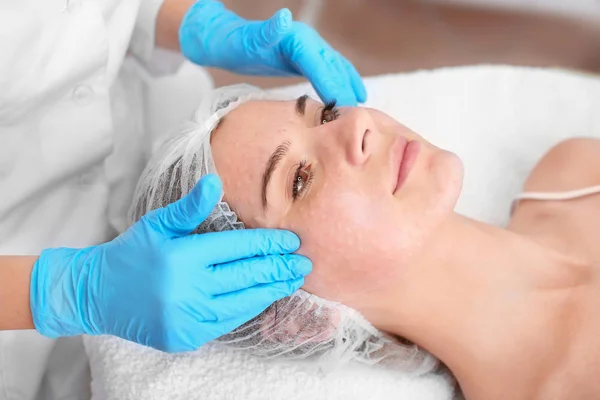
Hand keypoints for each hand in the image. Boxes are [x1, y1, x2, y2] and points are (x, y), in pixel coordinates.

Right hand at [30, 175, 310, 352]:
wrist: (98, 294)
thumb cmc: (132, 253)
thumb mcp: (157, 223)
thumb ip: (190, 206)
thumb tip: (215, 181)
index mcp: (182, 257)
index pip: (238, 249)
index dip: (269, 244)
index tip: (293, 240)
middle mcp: (188, 289)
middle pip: (246, 276)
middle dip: (279, 268)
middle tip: (305, 263)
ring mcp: (188, 317)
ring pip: (242, 303)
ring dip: (272, 290)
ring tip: (293, 280)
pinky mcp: (187, 337)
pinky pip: (228, 321)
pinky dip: (249, 308)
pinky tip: (264, 297)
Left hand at [179, 1, 366, 105]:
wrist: (227, 40)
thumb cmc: (236, 44)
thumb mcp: (249, 39)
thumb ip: (268, 31)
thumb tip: (284, 17)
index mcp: (298, 39)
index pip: (320, 65)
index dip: (332, 85)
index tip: (341, 106)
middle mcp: (308, 41)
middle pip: (333, 67)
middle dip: (345, 89)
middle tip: (354, 116)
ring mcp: (310, 48)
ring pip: (336, 67)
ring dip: (350, 84)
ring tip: (361, 104)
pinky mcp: (307, 57)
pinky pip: (331, 69)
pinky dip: (344, 80)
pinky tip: (353, 93)